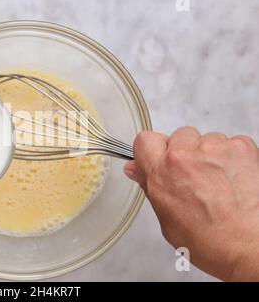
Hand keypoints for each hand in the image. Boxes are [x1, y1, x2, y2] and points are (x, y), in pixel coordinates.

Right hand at [124, 127, 258, 280]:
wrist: (253, 247)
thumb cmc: (213, 242)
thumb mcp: (168, 221)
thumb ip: (150, 187)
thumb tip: (136, 169)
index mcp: (162, 174)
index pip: (144, 140)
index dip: (151, 150)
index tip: (157, 158)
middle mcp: (185, 157)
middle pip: (178, 136)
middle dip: (183, 153)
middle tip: (194, 177)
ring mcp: (215, 149)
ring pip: (206, 139)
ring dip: (209, 154)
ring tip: (218, 182)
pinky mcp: (242, 147)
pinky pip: (231, 142)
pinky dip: (232, 156)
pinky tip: (234, 178)